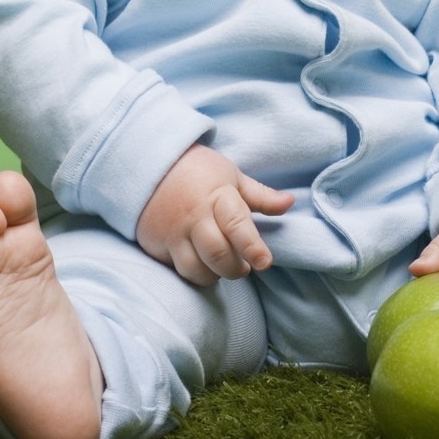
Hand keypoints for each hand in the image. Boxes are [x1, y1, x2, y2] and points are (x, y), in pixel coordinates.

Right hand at [136, 144, 293, 286]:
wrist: (148, 164)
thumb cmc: (197, 171)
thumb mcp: (231, 176)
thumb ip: (260, 196)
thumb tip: (289, 203)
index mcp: (217, 196)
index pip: (237, 225)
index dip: (253, 248)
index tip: (265, 262)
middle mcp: (194, 217)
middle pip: (218, 254)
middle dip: (236, 269)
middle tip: (244, 266)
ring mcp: (172, 232)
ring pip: (197, 269)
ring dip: (215, 274)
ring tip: (221, 265)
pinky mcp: (156, 245)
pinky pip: (178, 270)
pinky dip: (194, 273)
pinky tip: (201, 263)